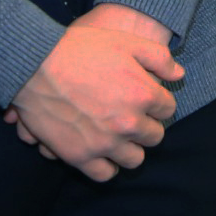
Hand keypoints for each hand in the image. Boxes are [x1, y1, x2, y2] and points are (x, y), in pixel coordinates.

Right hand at [6, 21, 183, 180]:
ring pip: (134, 160)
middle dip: (147, 126)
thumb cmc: (81, 49)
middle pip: (154, 137)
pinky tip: (103, 152)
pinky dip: (107, 166)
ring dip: (130, 148)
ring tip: (119, 136)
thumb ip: (159, 58)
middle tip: (132, 117)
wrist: (36, 65)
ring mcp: (104, 143)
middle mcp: (128, 123)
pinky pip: (105, 174)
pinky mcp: (80, 156)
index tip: (146, 99)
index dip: (158, 103)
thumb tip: (179, 75)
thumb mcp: (126, 42)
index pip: (168, 109)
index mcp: (143, 95)